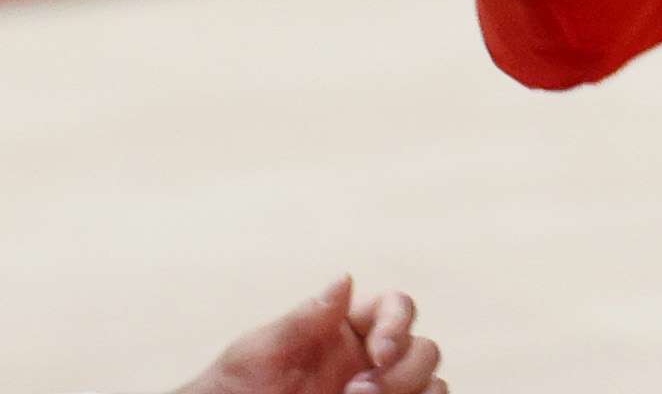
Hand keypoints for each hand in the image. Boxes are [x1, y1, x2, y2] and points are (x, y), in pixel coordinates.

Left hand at [179, 279, 440, 393]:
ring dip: (413, 391)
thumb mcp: (257, 354)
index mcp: (343, 332)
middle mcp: (368, 364)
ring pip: (432, 384)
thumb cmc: (229, 392)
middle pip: (424, 349)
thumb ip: (303, 319)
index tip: (380, 352)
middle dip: (403, 370)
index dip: (399, 323)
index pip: (396, 307)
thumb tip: (344, 279)